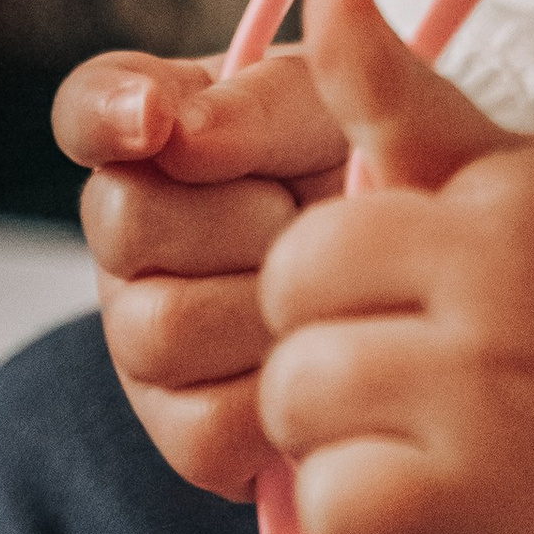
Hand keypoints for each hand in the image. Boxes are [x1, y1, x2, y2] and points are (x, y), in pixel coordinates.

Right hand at [55, 41, 349, 493]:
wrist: (441, 284)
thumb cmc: (384, 172)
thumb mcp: (351, 114)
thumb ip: (270, 98)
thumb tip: (180, 132)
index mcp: (166, 130)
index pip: (91, 105)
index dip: (108, 112)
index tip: (154, 118)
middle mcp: (134, 233)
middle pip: (126, 220)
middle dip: (240, 213)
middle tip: (307, 209)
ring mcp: (146, 337)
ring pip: (161, 328)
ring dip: (265, 301)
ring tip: (328, 281)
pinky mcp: (186, 434)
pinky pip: (206, 424)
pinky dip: (281, 389)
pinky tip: (321, 350)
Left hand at [258, 0, 533, 533]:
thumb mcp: (519, 174)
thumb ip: (399, 94)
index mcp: (494, 243)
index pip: (299, 268)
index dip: (324, 288)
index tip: (388, 296)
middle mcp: (500, 360)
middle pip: (297, 389)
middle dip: (336, 392)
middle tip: (417, 384)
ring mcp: (511, 491)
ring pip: (329, 504)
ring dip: (370, 494)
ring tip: (449, 464)